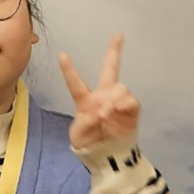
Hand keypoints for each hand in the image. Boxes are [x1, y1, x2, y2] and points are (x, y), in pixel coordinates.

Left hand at [58, 35, 140, 150]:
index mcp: (85, 100)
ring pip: (120, 86)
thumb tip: (103, 111)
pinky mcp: (131, 110)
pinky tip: (118, 111)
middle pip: (110, 69)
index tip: (61, 54)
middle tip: (118, 36)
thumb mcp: (78, 135)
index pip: (75, 82)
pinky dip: (124, 105)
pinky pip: (131, 101)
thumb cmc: (89, 143)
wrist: (107, 157)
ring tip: (107, 113)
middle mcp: (103, 96)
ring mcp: (118, 101)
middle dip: (114, 51)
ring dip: (113, 99)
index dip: (68, 69)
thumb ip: (86, 122)